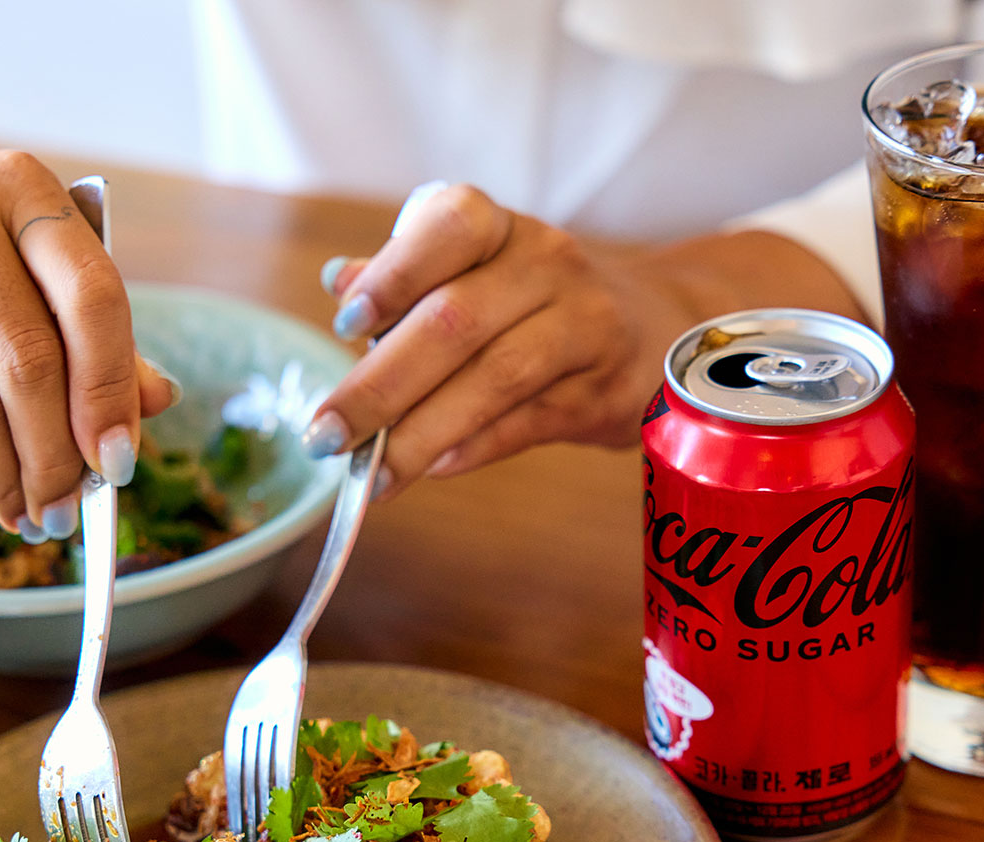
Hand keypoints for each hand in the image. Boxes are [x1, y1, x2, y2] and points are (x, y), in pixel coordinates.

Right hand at [0, 148, 177, 537]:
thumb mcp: (26, 254)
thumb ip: (93, 326)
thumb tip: (154, 404)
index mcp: (21, 188)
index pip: (92, 298)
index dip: (111, 391)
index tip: (119, 461)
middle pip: (28, 362)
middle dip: (56, 455)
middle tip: (67, 505)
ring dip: (7, 475)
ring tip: (25, 507)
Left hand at [302, 185, 862, 496]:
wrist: (658, 325)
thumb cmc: (536, 302)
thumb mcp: (476, 272)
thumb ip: (408, 278)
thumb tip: (340, 282)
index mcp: (501, 226)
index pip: (449, 225)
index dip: (394, 272)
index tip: (347, 323)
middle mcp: (547, 264)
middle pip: (456, 321)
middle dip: (381, 384)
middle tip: (325, 435)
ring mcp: (585, 325)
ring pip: (494, 378)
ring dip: (421, 433)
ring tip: (369, 474)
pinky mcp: (606, 388)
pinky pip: (530, 421)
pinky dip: (475, 448)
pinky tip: (432, 470)